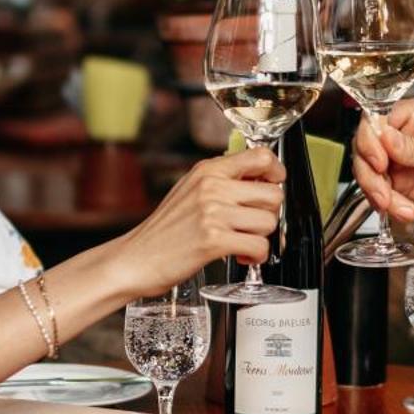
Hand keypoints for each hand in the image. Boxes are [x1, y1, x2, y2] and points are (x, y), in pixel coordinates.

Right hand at [108, 147, 283, 298]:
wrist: (136, 258)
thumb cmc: (165, 230)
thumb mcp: (191, 190)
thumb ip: (222, 180)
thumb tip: (261, 178)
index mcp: (208, 170)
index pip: (261, 155)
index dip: (276, 172)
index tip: (273, 185)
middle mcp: (212, 187)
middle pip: (273, 193)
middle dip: (268, 214)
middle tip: (252, 224)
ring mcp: (213, 213)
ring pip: (269, 222)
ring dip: (260, 238)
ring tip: (241, 241)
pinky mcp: (214, 241)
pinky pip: (259, 247)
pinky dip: (255, 257)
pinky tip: (240, 256)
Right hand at [353, 97, 413, 223]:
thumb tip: (386, 136)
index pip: (378, 118)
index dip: (371, 141)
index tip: (380, 163)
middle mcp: (405, 132)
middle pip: (367, 146)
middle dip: (371, 174)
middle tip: (385, 194)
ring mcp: (401, 157)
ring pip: (370, 171)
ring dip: (379, 193)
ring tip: (400, 208)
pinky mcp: (403, 179)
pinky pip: (383, 190)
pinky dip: (389, 205)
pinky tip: (405, 212)